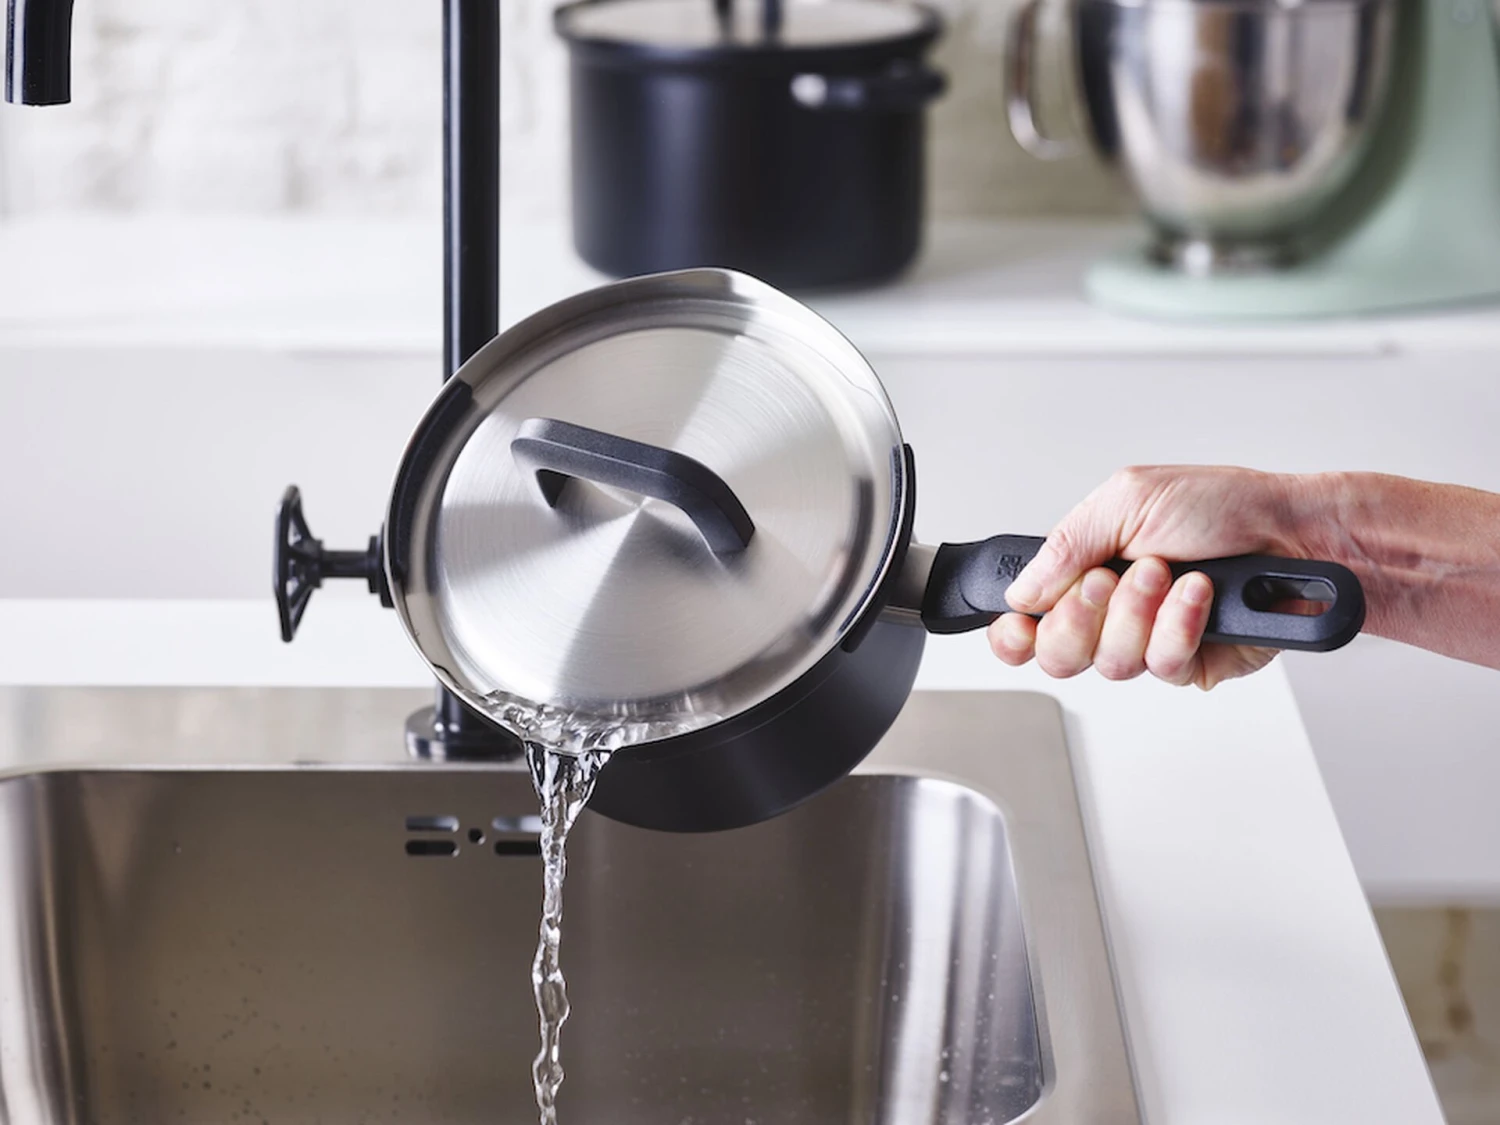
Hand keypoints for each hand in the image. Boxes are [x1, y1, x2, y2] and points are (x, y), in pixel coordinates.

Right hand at [988, 466, 1310, 689]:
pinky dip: (1180, 625)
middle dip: (1080, 617)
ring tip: (1168, 574)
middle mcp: (1112, 612)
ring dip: (1138, 613)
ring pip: (1109, 664)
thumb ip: (1064, 545)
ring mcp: (1149, 641)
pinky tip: (1199, 595)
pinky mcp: (1189, 664)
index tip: (1017, 626)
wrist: (1296, 534)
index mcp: (1086, 569)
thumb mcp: (1128, 499)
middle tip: (1108, 580)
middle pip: (1057, 655)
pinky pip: (1162, 665)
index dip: (1013, 634)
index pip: (1027, 620)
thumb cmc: (1223, 506)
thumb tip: (1019, 591)